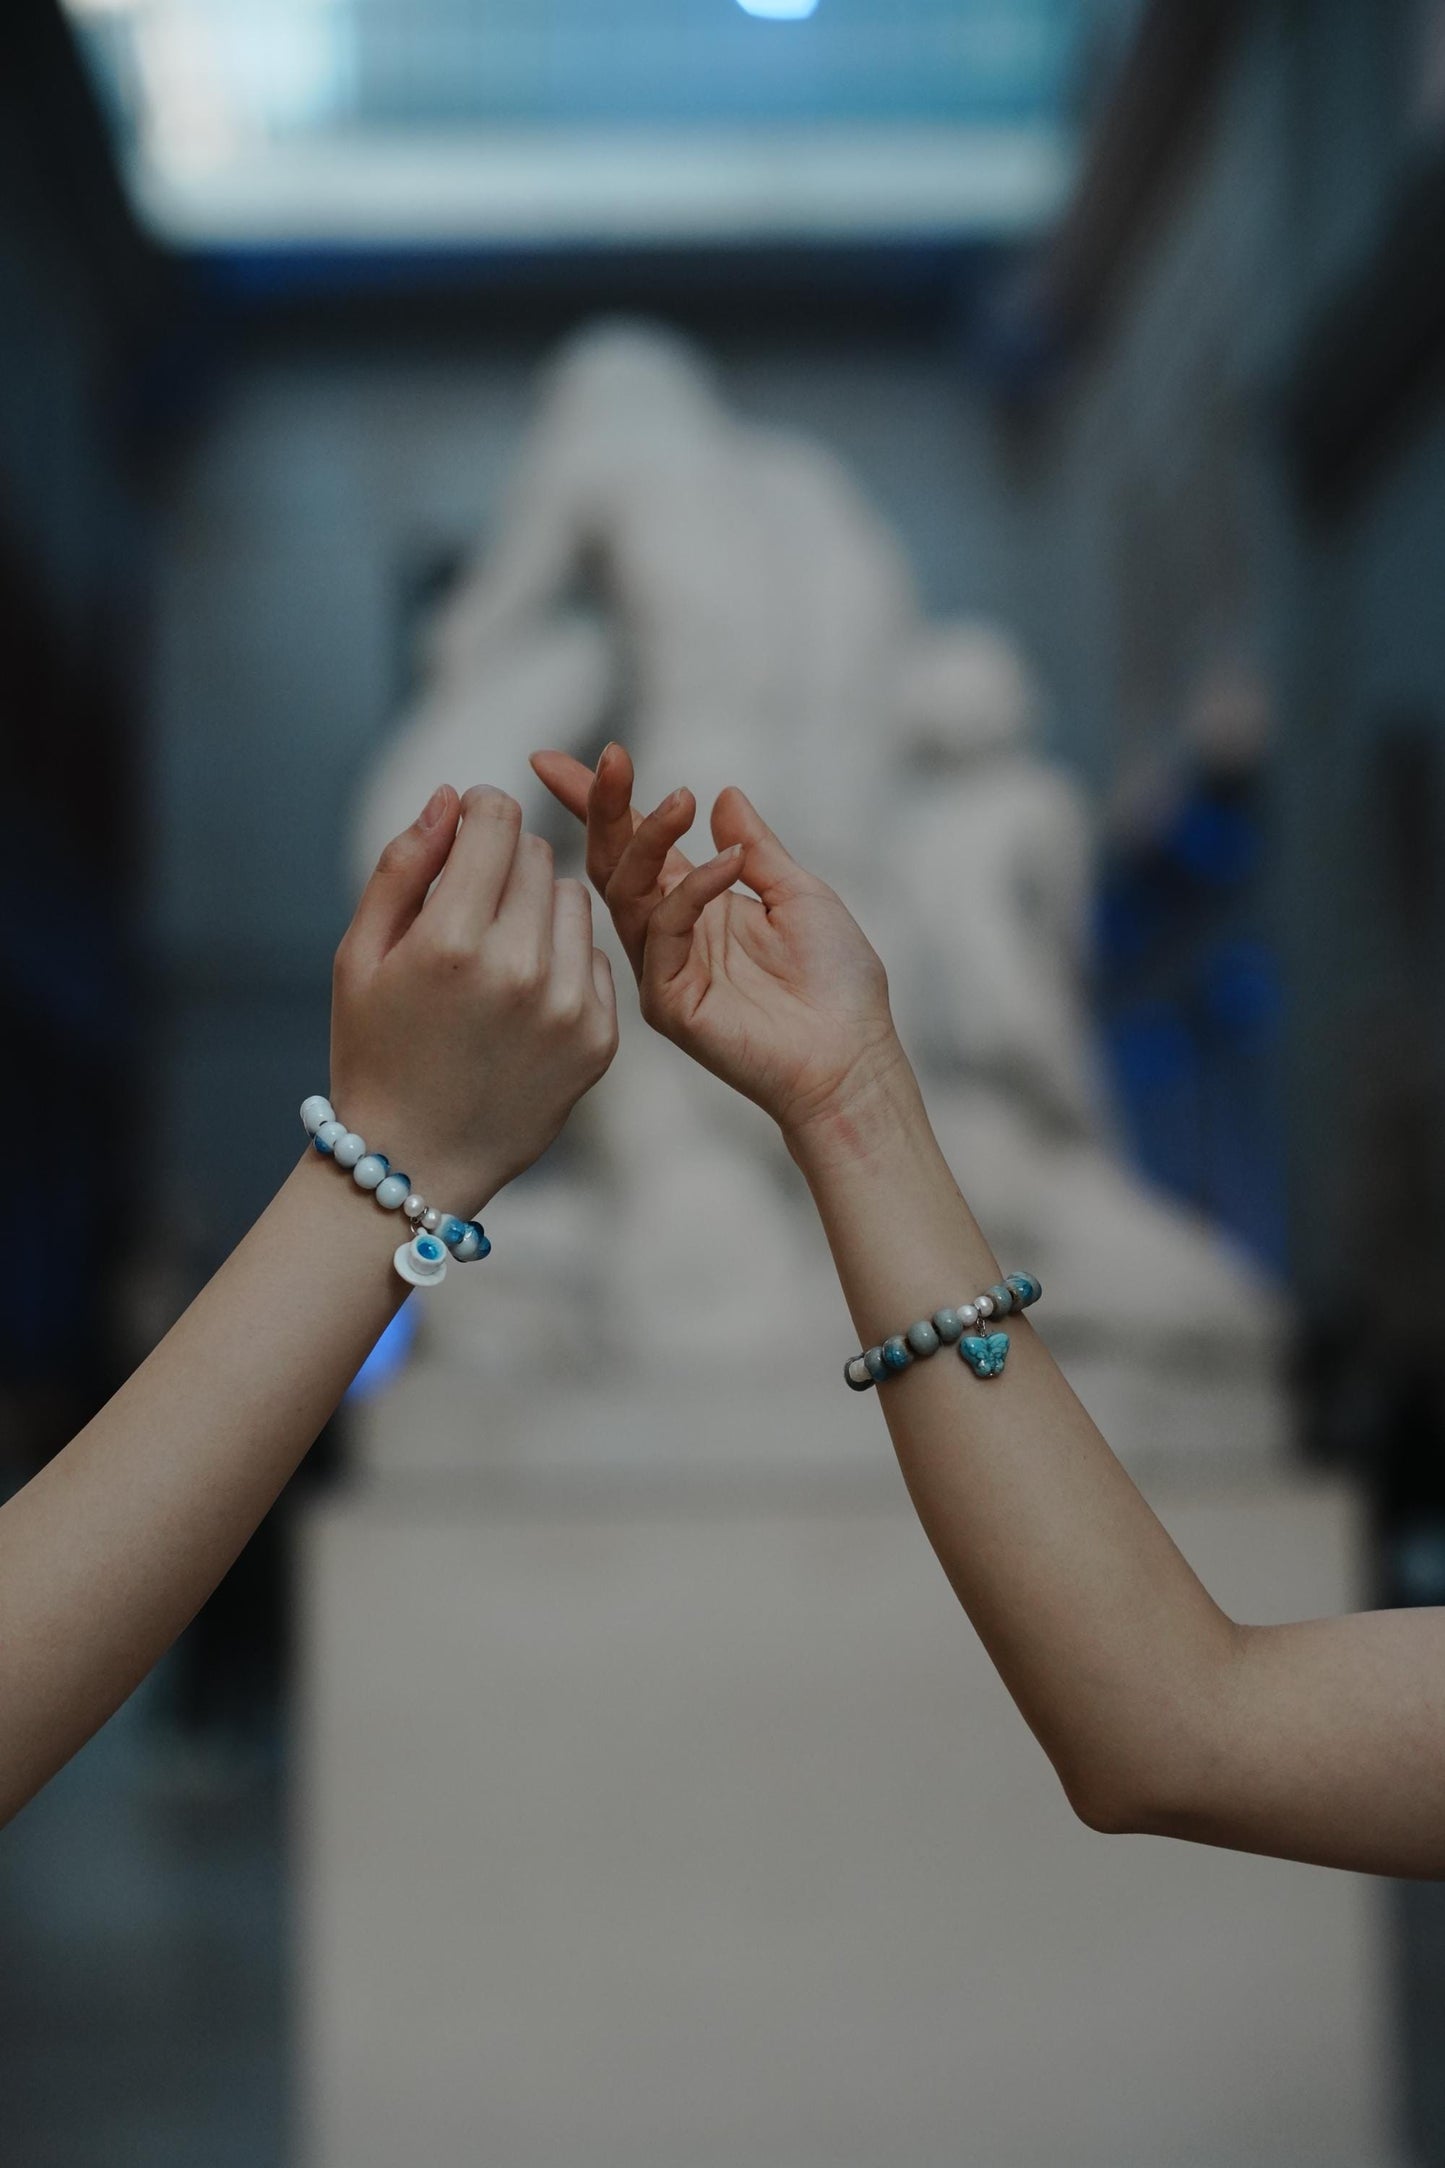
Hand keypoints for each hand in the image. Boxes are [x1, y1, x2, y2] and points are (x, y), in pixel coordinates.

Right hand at [328, 782, 617, 1211]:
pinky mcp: (599, 1040)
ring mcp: (568, 1007)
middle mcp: (520, 970)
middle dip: (502, 862)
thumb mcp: (359, 956)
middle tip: (471, 904)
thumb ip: (404, 866)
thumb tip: (452, 797)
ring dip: (539, 909)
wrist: (415, 1163)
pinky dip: (564, 961)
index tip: (468, 826)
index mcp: (452, 942)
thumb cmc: (375, 1052)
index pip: (499, 821)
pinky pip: (597, 956)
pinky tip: (524, 998)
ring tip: (498, 953)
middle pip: (537, 855)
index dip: (481, 808)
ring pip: (574, 900)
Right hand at [529, 744, 905, 1142]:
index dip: (597, 802)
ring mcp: (663, 969)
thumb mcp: (799, 894)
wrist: (852, 1057)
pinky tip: (732, 865)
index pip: (633, 846)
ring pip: (628, 891)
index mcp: (696, 906)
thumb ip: (756, 848)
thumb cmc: (837, 985)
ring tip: (681, 798)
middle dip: (602, 806)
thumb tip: (723, 794)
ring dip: (648, 837)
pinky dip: (694, 891)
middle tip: (611, 757)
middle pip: (614, 862)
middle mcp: (670, 934)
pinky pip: (664, 933)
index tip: (553, 758)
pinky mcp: (668, 1002)